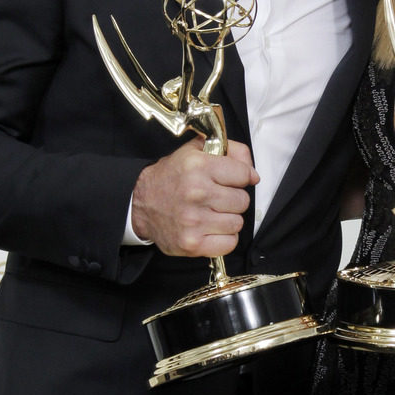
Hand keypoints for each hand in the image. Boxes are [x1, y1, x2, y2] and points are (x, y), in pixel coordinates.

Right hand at [130, 138, 258, 256]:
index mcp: (198, 166)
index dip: (240, 178)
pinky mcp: (192, 243)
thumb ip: (230, 151)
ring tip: (211, 213)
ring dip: (228, 219)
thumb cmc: (172, 177)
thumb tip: (253, 174)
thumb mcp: (196, 151)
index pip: (244, 175)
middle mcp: (196, 192)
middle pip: (242, 201)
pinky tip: (210, 229)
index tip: (231, 180)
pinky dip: (224, 238)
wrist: (140, 203)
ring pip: (237, 223)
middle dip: (233, 199)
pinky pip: (229, 243)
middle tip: (217, 198)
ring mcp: (194, 220)